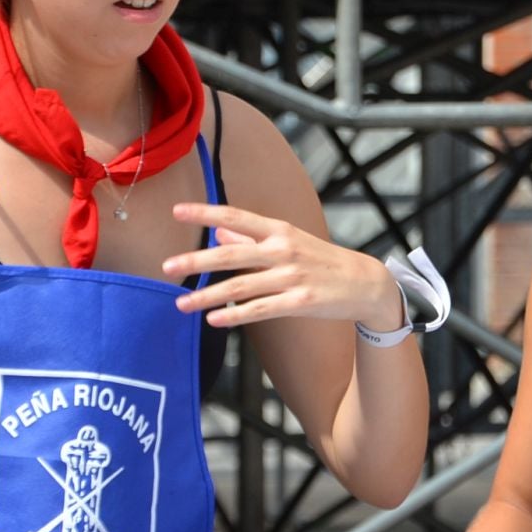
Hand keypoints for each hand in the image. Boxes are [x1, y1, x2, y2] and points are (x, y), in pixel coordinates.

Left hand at [164, 203, 399, 329]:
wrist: (365, 283)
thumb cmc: (322, 260)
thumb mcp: (289, 241)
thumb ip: (252, 237)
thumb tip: (219, 232)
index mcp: (279, 231)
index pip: (236, 217)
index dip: (205, 212)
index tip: (176, 211)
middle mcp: (283, 250)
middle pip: (231, 255)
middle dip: (195, 260)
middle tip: (166, 267)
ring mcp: (292, 276)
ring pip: (240, 287)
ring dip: (207, 296)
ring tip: (181, 304)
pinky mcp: (299, 301)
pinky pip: (260, 309)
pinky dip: (234, 316)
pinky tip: (214, 320)